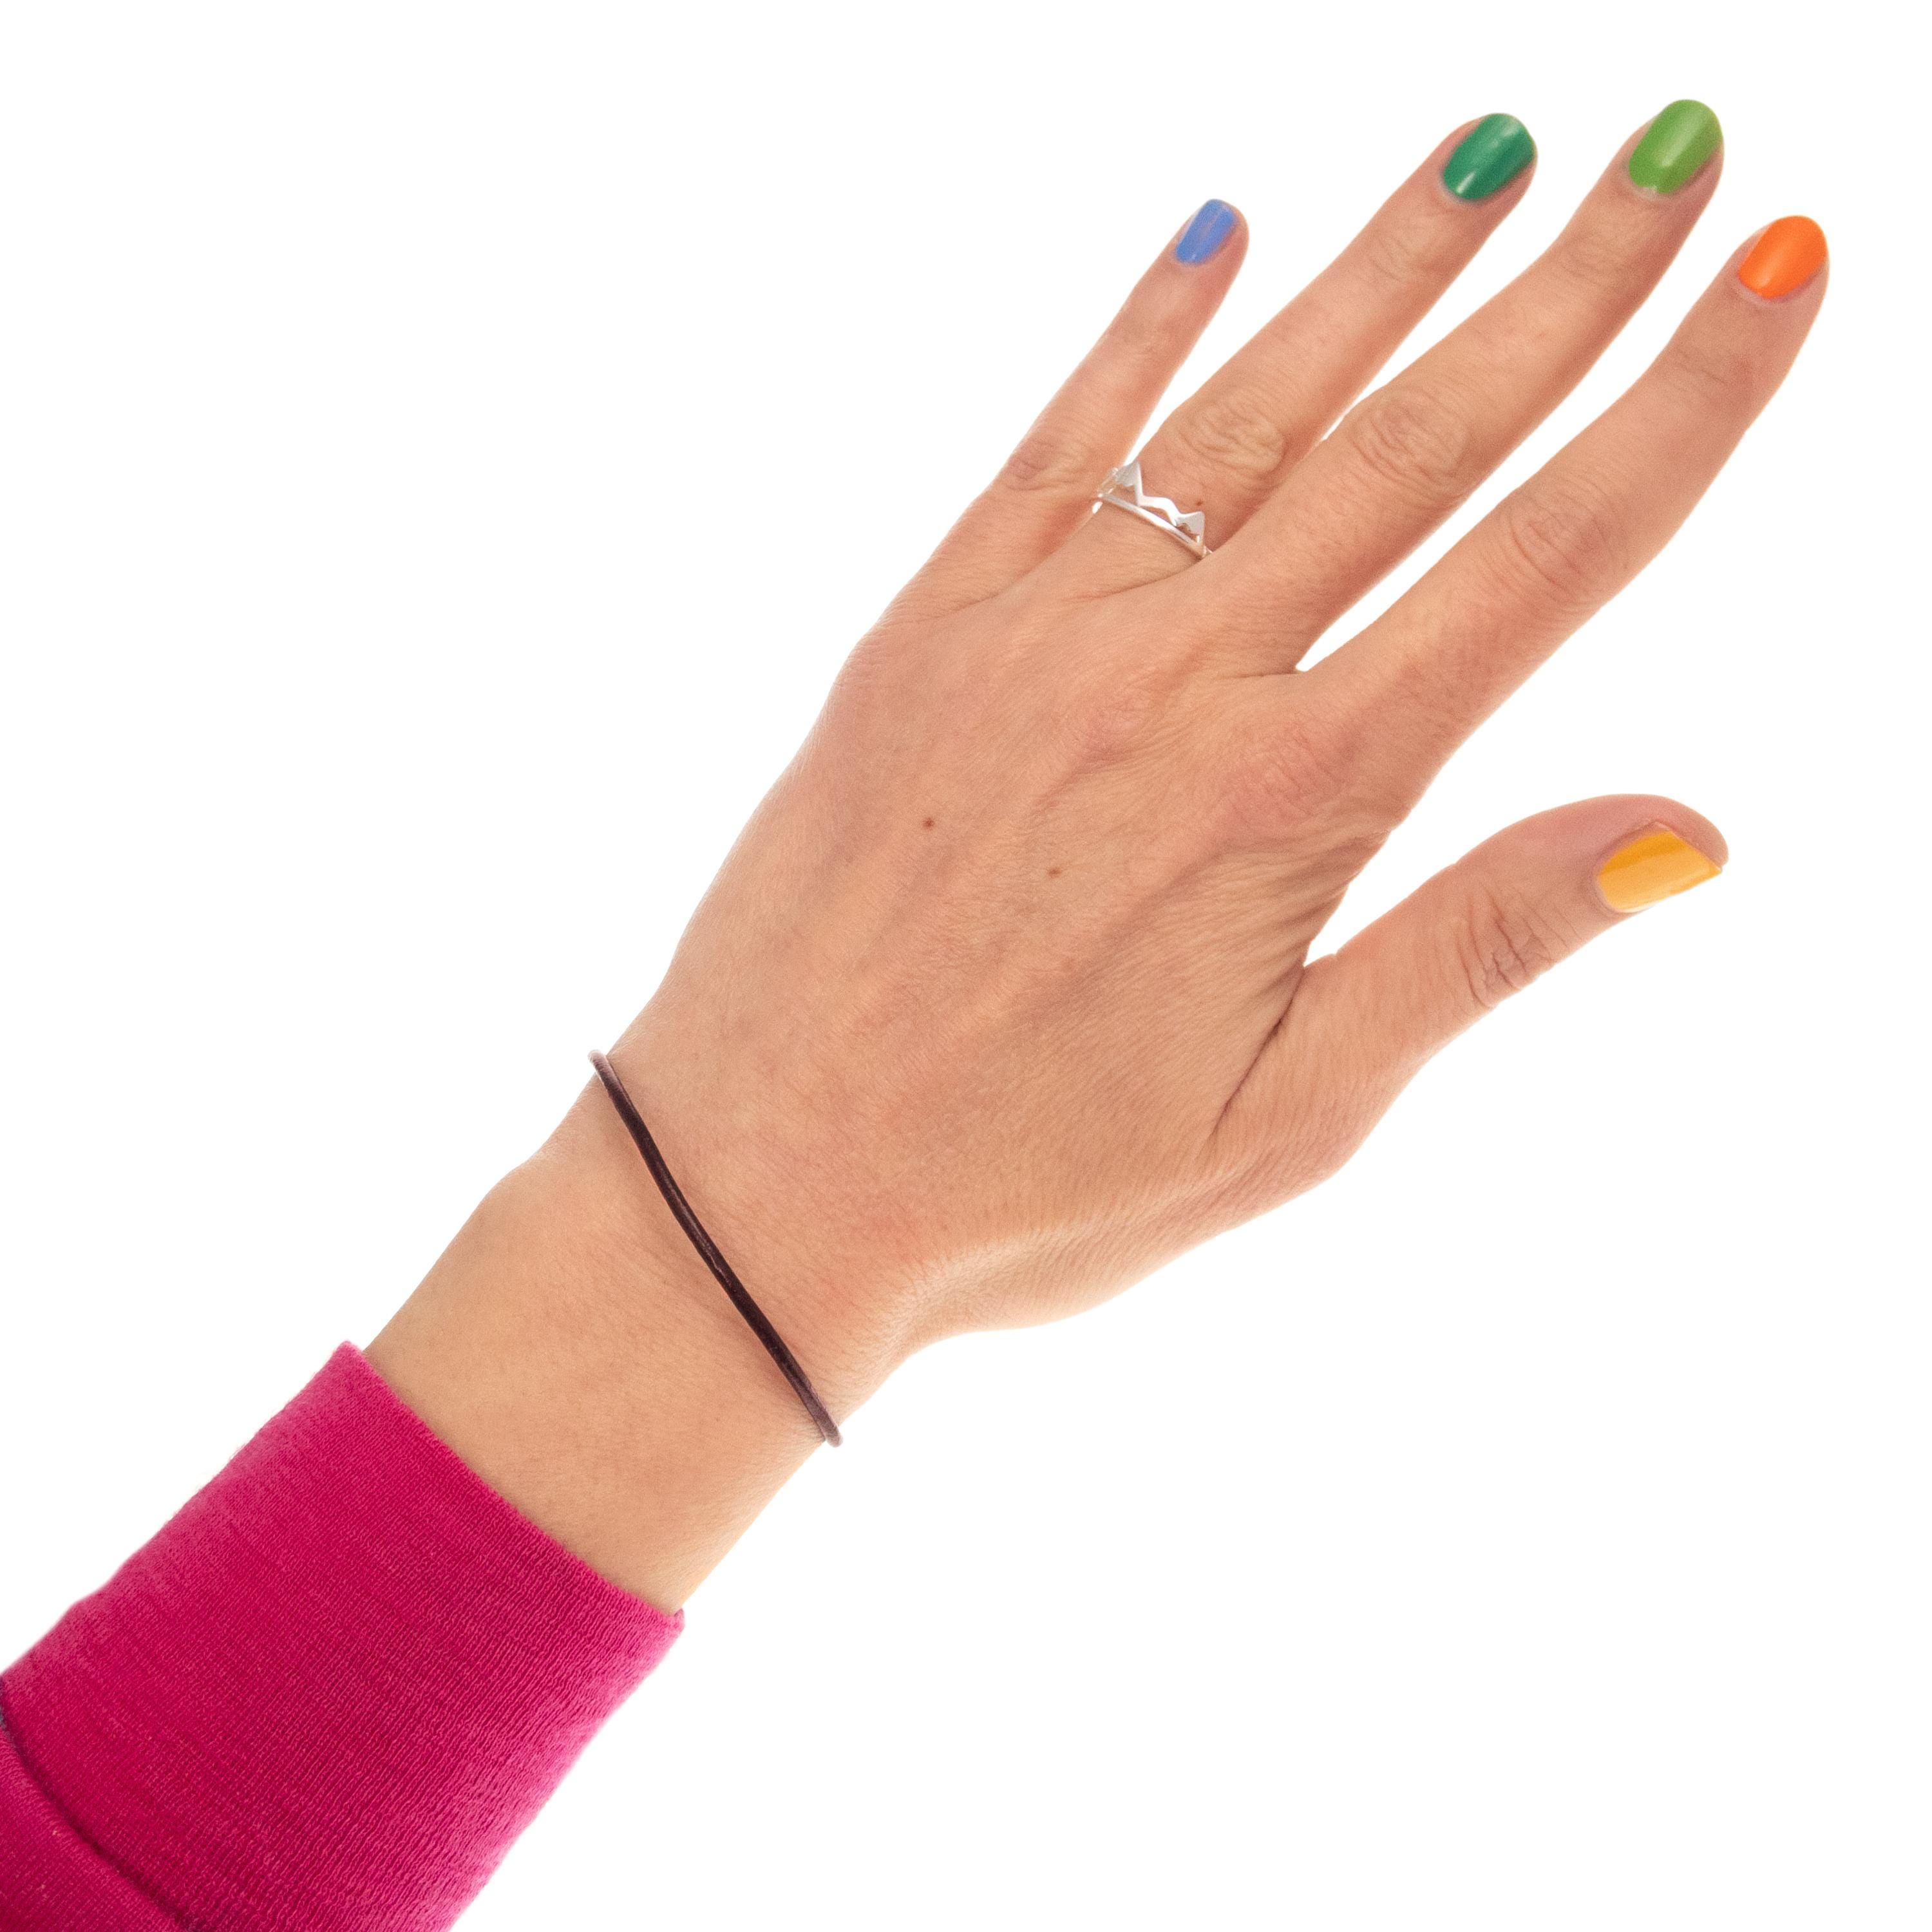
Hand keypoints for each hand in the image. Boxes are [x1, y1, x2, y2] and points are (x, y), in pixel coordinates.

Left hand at [372, 108, 1823, 1603]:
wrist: (755, 1186)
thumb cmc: (1029, 1187)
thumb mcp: (1288, 1116)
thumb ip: (1478, 946)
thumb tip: (1687, 830)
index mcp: (1289, 802)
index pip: (1539, 565)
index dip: (1680, 412)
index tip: (1785, 274)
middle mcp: (1170, 683)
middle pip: (1414, 447)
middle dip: (1568, 287)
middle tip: (1678, 145)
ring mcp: (1033, 640)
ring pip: (1245, 413)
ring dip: (1382, 271)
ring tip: (1493, 153)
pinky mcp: (922, 634)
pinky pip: (1049, 449)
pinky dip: (1139, 334)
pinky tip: (1217, 230)